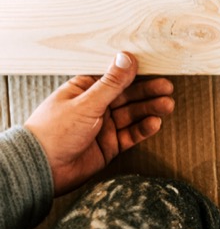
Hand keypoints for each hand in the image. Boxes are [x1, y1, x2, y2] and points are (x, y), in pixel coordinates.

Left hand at [24, 52, 174, 195]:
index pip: (115, 77)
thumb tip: (126, 58)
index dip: (135, 73)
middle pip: (128, 95)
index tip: (155, 67)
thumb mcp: (86, 103)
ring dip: (150, 109)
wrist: (43, 170)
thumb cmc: (53, 133)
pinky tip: (155, 123)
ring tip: (167, 105)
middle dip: (148, 92)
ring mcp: (104, 126)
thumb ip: (111, 83)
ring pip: (133, 114)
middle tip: (167, 88)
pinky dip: (144, 129)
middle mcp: (96, 106)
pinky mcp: (110, 144)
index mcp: (85, 89)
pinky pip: (131, 134)